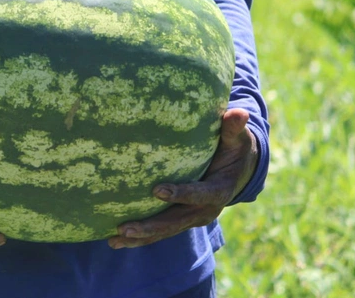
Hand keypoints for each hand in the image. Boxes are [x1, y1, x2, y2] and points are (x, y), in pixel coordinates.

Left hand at [108, 108, 257, 248]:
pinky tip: (115, 241)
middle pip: (175, 221)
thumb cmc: (235, 149)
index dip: (180, 194)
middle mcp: (205, 210)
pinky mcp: (182, 219)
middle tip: (125, 228)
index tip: (157, 190)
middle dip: (151, 226)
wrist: (240, 172)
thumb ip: (233, 128)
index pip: (199, 194)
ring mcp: (192, 218)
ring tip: (115, 240)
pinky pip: (160, 231)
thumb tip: (239, 112)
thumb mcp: (237, 139)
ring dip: (140, 237)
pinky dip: (140, 238)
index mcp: (219, 191)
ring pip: (165, 231)